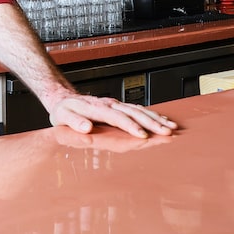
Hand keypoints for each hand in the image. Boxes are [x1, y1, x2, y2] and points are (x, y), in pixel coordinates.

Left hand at [49, 94, 177, 137]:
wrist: (64, 99)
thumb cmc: (63, 111)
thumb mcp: (62, 117)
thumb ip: (74, 122)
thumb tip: (86, 127)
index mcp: (96, 108)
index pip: (117, 117)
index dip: (130, 126)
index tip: (142, 134)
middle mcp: (109, 104)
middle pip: (133, 112)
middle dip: (151, 122)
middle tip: (166, 132)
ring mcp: (115, 104)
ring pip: (139, 110)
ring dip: (155, 118)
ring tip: (171, 127)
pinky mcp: (118, 106)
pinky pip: (137, 109)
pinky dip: (151, 114)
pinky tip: (162, 120)